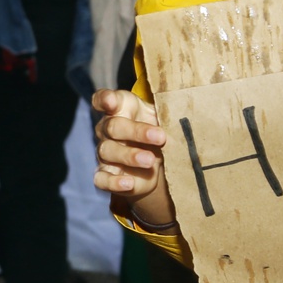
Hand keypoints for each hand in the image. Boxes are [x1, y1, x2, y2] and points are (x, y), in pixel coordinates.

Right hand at [92, 88, 174, 226]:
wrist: (155, 163)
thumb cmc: (157, 131)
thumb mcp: (163, 118)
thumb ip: (165, 112)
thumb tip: (181, 111)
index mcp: (120, 110)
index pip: (103, 99)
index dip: (105, 99)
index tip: (111, 101)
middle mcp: (107, 130)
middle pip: (113, 126)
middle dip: (136, 131)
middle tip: (160, 138)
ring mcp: (105, 152)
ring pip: (108, 151)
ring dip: (129, 156)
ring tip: (150, 161)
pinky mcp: (106, 174)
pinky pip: (102, 179)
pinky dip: (114, 182)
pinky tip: (129, 183)